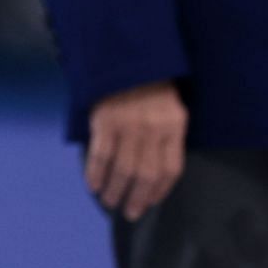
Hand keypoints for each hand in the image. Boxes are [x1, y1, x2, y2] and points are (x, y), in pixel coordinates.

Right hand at [85, 81, 187, 221]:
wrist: (125, 54)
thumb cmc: (151, 84)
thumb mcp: (171, 107)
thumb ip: (168, 136)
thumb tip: (155, 172)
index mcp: (174, 125)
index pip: (171, 169)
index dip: (159, 191)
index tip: (150, 203)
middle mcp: (153, 128)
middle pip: (146, 175)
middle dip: (137, 199)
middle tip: (129, 213)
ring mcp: (128, 125)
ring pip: (123, 169)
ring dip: (115, 190)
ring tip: (109, 202)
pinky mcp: (105, 120)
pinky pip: (101, 155)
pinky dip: (96, 173)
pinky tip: (93, 185)